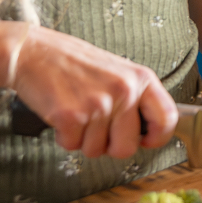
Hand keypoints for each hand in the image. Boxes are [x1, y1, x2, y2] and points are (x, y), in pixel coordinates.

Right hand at [10, 25, 177, 158]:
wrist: (33, 52)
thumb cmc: (74, 63)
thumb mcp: (118, 71)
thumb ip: (136, 97)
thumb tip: (149, 129)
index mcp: (141, 78)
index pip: (168, 118)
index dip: (158, 138)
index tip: (146, 141)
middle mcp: (124, 91)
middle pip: (127, 147)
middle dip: (109, 146)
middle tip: (96, 127)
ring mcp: (98, 104)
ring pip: (96, 150)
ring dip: (83, 139)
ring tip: (76, 111)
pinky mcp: (71, 116)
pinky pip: (72, 146)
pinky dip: (64, 137)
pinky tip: (61, 114)